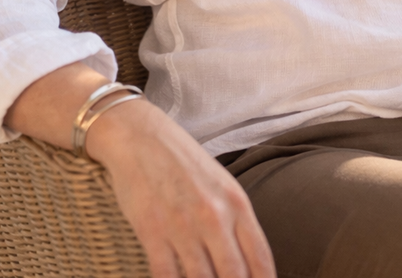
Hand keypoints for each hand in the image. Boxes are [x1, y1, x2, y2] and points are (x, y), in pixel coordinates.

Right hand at [87, 97, 276, 277]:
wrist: (141, 137)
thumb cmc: (183, 162)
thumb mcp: (220, 185)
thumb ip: (235, 221)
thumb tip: (246, 263)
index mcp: (236, 202)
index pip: (260, 258)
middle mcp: (214, 215)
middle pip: (233, 275)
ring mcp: (183, 225)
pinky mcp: (152, 231)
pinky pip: (167, 276)